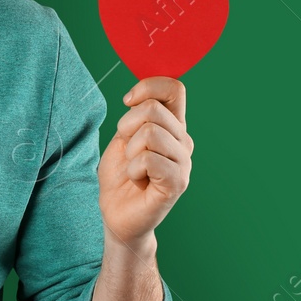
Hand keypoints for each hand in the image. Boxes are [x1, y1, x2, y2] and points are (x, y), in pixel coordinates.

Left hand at [98, 76, 192, 251]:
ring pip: (150, 133)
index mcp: (173, 126)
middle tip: (128, 152)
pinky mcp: (177, 183)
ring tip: (135, 168)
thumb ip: (137, 115)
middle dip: (127, 126)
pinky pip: (149, 159)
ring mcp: (183, 163)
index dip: (148, 87)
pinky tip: (138, 181)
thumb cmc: (120, 174)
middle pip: (153, 109)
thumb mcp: (123, 136)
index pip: (174, 88)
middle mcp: (183, 141)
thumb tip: (139, 97)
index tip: (128, 101)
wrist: (117, 213)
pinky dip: (134, 169)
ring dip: (130, 151)